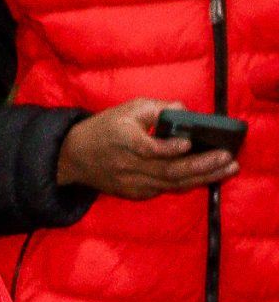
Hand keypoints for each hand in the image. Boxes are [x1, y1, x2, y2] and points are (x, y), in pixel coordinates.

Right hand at [58, 98, 237, 198]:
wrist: (73, 157)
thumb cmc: (103, 129)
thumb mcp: (126, 110)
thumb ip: (157, 109)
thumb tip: (185, 112)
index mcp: (122, 140)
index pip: (147, 149)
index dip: (168, 148)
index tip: (189, 142)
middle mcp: (128, 166)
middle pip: (168, 171)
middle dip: (201, 165)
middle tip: (226, 158)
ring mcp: (132, 183)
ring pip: (172, 184)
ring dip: (203, 177)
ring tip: (228, 169)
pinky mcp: (135, 193)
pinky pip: (166, 190)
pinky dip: (188, 183)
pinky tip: (208, 176)